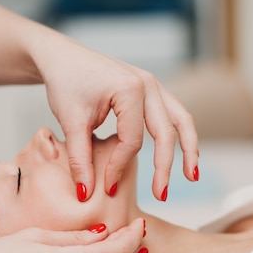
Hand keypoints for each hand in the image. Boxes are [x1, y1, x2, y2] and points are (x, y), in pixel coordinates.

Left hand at [33, 35, 198, 200]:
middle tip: (161, 195)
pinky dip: (179, 135)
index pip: (133, 140)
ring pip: (181, 120)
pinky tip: (182, 155)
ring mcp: (154, 85)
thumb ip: (80, 159)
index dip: (120, 166)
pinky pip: (174, 114)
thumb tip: (87, 194)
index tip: (107, 186)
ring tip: (191, 177)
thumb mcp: (70, 122)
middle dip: (165, 167)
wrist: (61, 57)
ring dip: (188, 149)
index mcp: (129, 89)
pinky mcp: (152, 89)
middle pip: (166, 133)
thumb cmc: (65, 82)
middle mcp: (148, 84)